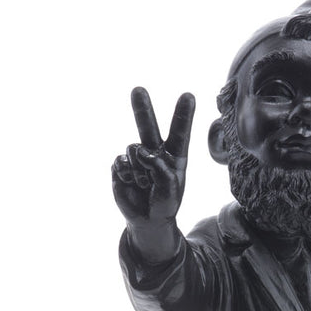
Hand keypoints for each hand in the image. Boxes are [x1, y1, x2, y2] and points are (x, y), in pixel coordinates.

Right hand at [112, 87, 194, 229]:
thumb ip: (159, 167)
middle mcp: (155, 153)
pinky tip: (132, 183)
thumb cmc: (165, 203)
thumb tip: (140, 151)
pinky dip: (127, 173)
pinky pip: (121, 161)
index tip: (189, 95)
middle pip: (148, 126)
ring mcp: (137, 158)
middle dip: (142, 109)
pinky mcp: (122, 166)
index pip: (180, 133)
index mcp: (174, 156)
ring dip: (139, 169)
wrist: (147, 220)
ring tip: (144, 184)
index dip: (183, 115)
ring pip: (134, 149)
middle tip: (138, 89)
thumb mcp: (170, 187)